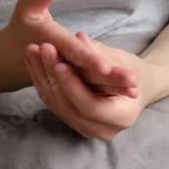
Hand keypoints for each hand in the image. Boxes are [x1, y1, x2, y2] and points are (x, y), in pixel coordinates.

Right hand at [3, 0, 137, 96]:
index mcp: (50, 47)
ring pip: (88, 86)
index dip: (90, 60)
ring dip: (111, 89)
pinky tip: (126, 91)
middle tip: (133, 83)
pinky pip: (87, 90)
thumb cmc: (20, 28)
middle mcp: (57, 68)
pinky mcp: (67, 88)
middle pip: (85, 75)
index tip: (108, 67)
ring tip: (135, 89)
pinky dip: (104, 91)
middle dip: (109, 80)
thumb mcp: (27, 8)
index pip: (72, 55)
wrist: (4, 61)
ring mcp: (62, 82)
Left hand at [24, 37, 158, 140]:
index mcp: (122, 117)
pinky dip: (42, 81)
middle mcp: (102, 130)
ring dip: (41, 76)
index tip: (60, 63)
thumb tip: (79, 38)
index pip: (90, 106)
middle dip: (52, 76)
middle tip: (42, 49)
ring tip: (32, 50)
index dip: (73, 85)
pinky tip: (33, 60)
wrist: (136, 87)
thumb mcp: (122, 60)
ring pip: (57, 105)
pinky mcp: (74, 121)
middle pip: (69, 106)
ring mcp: (86, 129)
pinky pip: (54, 103)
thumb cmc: (134, 71)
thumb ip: (100, 53)